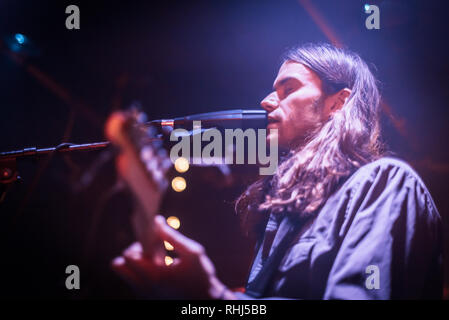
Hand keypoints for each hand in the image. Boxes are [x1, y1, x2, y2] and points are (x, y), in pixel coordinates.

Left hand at [112, 215, 235, 298]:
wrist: (205, 302)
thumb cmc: (202, 277)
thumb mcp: (193, 253)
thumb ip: (173, 237)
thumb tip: (157, 221)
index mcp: (154, 276)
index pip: (128, 256)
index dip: (140, 244)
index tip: (156, 242)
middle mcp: (144, 288)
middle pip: (118, 265)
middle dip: (132, 254)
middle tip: (151, 252)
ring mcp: (144, 295)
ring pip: (125, 274)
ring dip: (137, 264)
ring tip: (157, 263)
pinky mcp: (147, 299)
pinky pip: (134, 283)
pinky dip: (143, 274)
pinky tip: (162, 273)